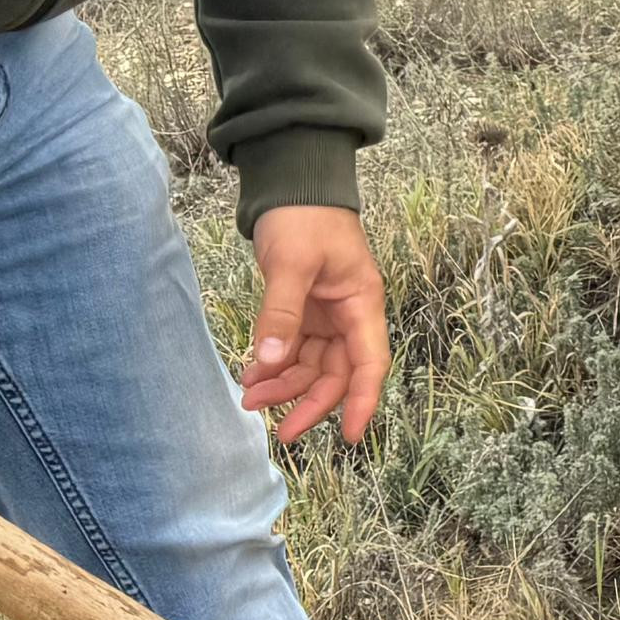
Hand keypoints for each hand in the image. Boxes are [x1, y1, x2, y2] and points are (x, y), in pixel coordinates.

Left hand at [240, 206, 390, 447]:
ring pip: (313, 366)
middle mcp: (349, 315)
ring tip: (250, 396)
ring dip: (285, 386)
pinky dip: (275, 366)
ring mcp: (327, 315)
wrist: (293, 183)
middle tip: (277, 428)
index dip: (362, 401)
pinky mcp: (305, 311)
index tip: (348, 436)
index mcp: (361, 303)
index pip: (369, 363)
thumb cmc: (304, 216)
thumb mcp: (292, 264)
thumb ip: (282, 313)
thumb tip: (272, 361)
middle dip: (309, 402)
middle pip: (337, 373)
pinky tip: (252, 374)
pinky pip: (294, 350)